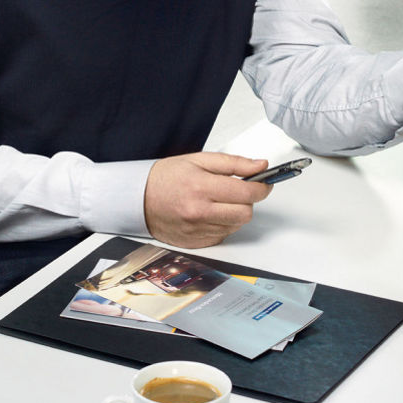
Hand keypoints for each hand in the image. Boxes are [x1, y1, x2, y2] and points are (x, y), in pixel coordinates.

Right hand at [143, 152, 271, 248]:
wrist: (138, 198)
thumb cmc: (166, 177)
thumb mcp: (199, 160)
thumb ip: (234, 163)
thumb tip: (260, 165)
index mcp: (201, 188)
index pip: (247, 193)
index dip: (262, 187)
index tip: (265, 183)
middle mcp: (199, 212)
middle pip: (245, 213)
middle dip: (248, 201)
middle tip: (239, 191)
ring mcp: (197, 230)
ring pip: (236, 226)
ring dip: (235, 213)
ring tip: (219, 201)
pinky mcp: (195, 243)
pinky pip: (223, 236)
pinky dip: (223, 224)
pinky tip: (211, 213)